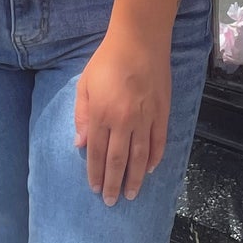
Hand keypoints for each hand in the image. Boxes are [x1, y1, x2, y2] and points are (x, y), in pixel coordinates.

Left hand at [74, 26, 170, 205]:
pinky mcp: (162, 112)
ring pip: (140, 156)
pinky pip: (158, 142)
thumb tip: (81, 145)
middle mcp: (123, 121)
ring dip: (135, 178)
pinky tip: (150, 169)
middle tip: (112, 202)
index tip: (95, 189)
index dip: (95, 173)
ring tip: (132, 194)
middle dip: (114, 184)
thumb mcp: (85, 85)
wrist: (139, 41)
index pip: (97, 153)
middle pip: (118, 160)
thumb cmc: (107, 61)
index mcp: (101, 115)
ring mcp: (145, 118)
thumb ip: (82, 116)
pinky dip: (154, 158)